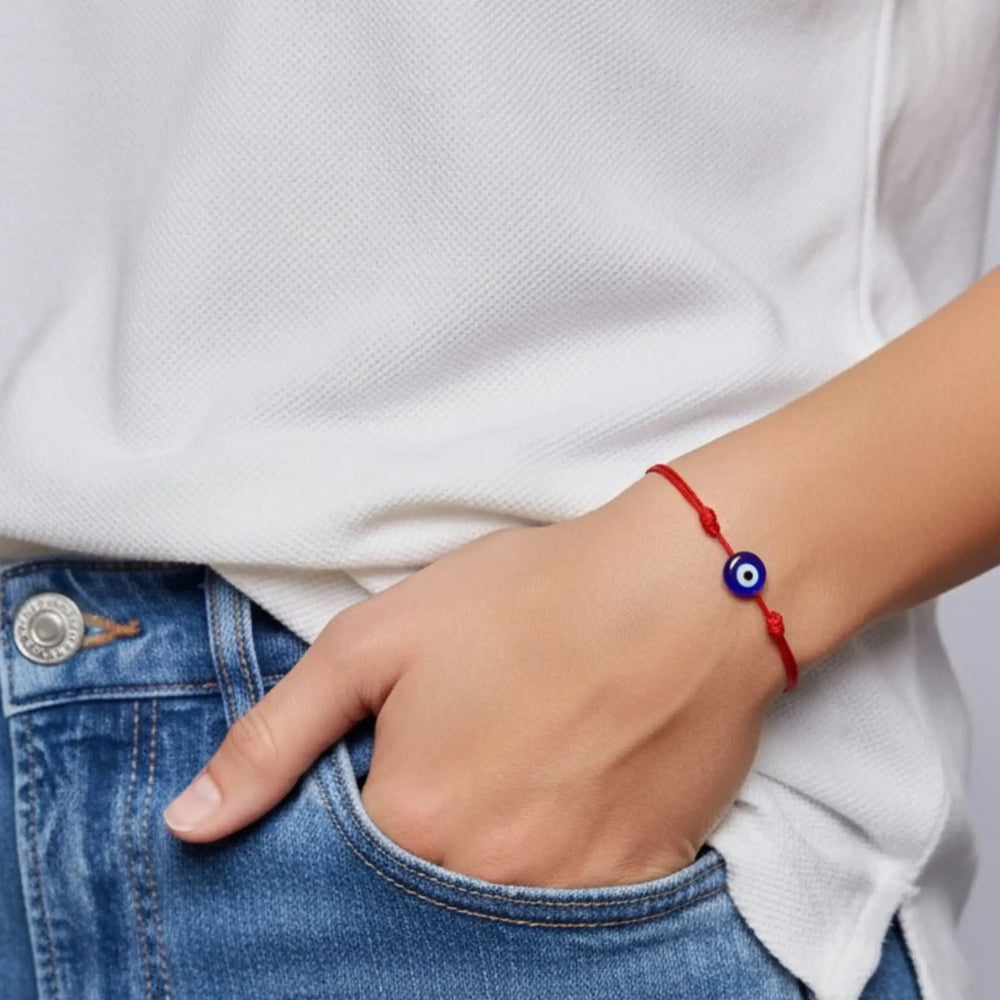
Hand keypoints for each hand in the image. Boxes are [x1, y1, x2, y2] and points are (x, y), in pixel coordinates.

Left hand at [163, 473, 785, 887]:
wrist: (684, 588)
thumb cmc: (529, 598)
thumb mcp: (377, 641)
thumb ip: (273, 739)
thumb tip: (190, 824)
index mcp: (412, 821)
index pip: (338, 865)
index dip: (364, 802)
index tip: (401, 753)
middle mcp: (487, 882)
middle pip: (418, 891)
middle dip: (426, 828)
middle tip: (473, 747)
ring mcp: (572, 893)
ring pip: (497, 904)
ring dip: (494, 843)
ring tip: (525, 757)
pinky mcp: (641, 881)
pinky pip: (576, 900)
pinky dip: (560, 853)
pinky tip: (575, 781)